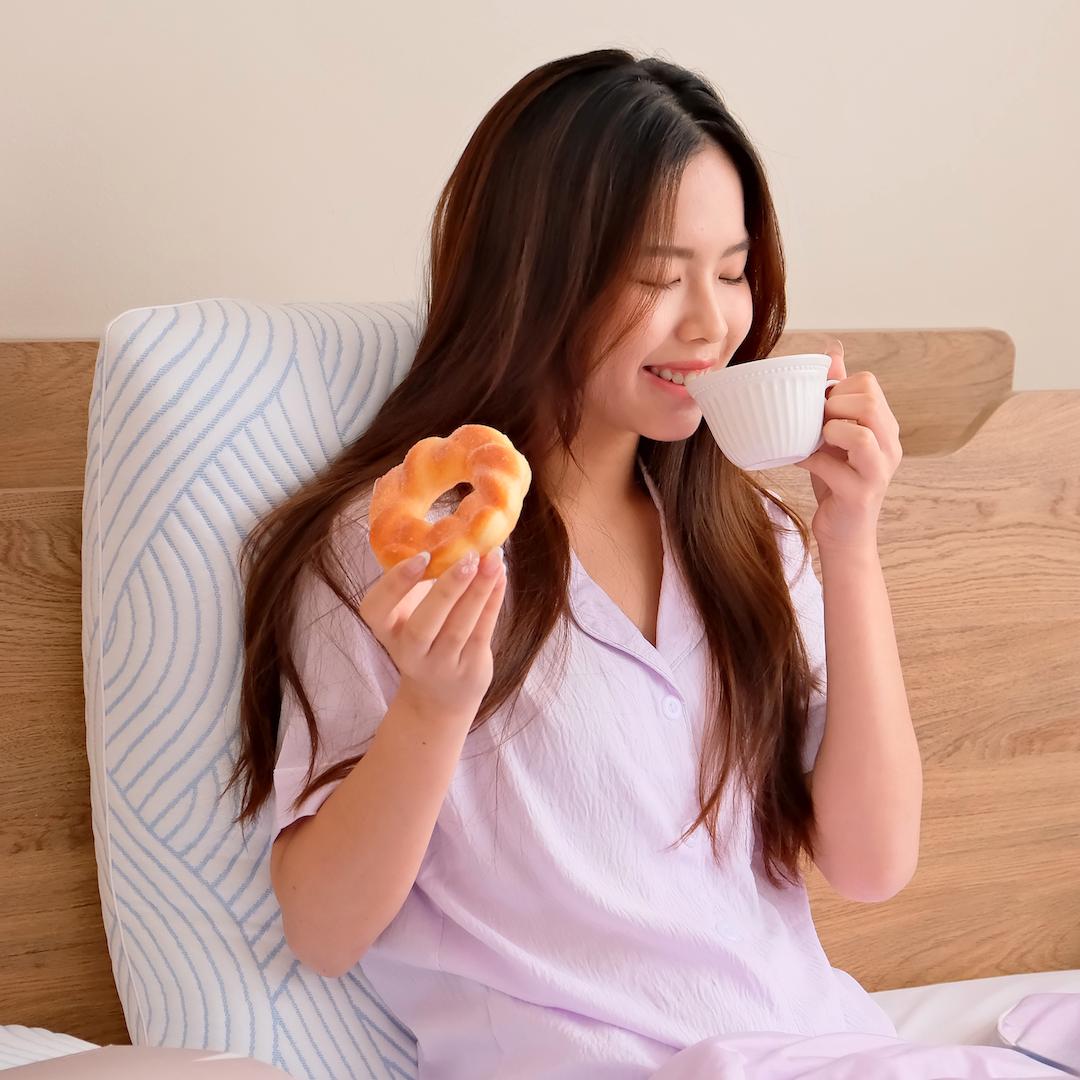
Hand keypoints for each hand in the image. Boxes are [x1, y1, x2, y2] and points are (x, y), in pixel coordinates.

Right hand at [357, 549, 506, 724]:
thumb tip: (447, 528)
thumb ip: (418, 579)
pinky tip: (500, 576)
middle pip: (423, 625)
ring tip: (493, 558)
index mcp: (385, 631)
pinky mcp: (470, 670)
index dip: (396, 583)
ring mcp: (440, 666)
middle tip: (468, 556)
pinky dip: (492, 601)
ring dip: (478, 591)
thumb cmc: (423, 636)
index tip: (421, 555)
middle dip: (446, 589)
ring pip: (459, 628)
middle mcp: (409, 653)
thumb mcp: (409, 611)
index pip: (376, 609)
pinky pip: (482, 632)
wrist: (438, 695)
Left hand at [796, 340, 902, 551]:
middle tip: (816, 423)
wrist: (843, 533)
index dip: (837, 388)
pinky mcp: (861, 495)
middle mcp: (890, 446)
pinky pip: (835, 468)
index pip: (869, 384)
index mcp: (885, 426)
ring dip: (829, 432)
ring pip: (862, 435)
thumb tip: (832, 350)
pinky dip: (811, 460)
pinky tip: (800, 461)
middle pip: (870, 404)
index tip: (818, 406)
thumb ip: (836, 396)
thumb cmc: (836, 480)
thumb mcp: (834, 434)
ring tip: (815, 441)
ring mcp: (879, 472)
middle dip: (833, 407)